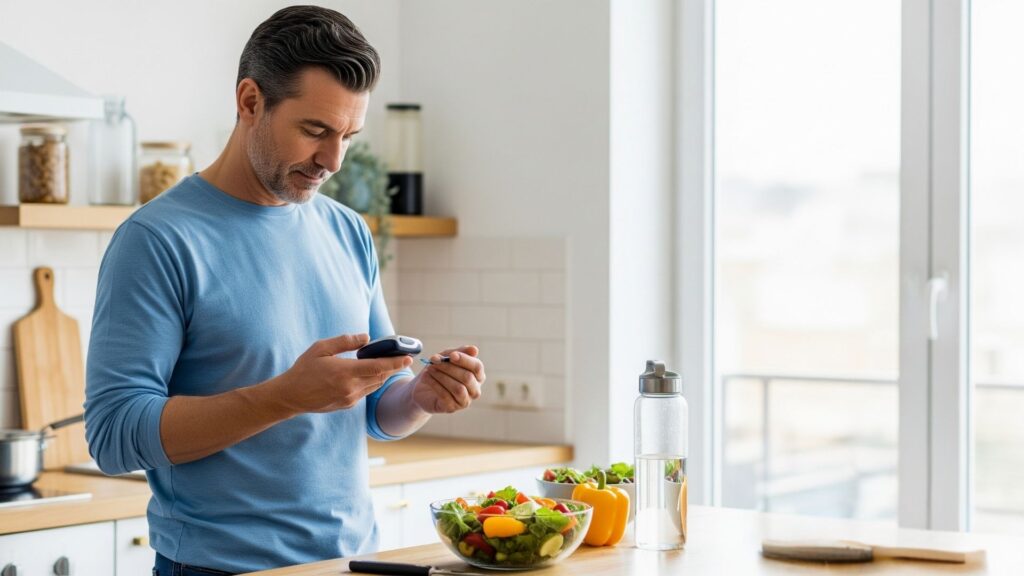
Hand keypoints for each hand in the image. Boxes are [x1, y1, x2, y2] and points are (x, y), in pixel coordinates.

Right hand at [276, 333, 412, 413]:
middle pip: (380, 377)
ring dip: (383, 374)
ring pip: (374, 385)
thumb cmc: (304, 369)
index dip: (395, 362)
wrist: (291, 396)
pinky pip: (365, 391)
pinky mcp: (347, 405)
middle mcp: (350, 388)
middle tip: (402, 357)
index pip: (378, 367)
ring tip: (387, 362)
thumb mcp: (321, 348)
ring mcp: (350, 399)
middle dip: (393, 367)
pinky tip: (367, 373)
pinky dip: (370, 381)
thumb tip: (367, 337)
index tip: (408, 357)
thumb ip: (345, 341)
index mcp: (345, 372)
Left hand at [410, 345, 485, 413]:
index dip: (465, 360)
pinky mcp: (451, 408)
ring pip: (458, 388)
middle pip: (467, 378)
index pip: (477, 367)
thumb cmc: (439, 370)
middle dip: (450, 367)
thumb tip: (474, 349)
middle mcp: (474, 390)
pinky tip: (426, 377)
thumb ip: (460, 352)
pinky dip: (435, 384)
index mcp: (477, 376)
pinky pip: (446, 396)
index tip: (451, 355)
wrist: (423, 387)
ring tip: (429, 368)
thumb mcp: (447, 357)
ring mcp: (464, 401)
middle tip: (434, 361)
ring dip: (442, 376)